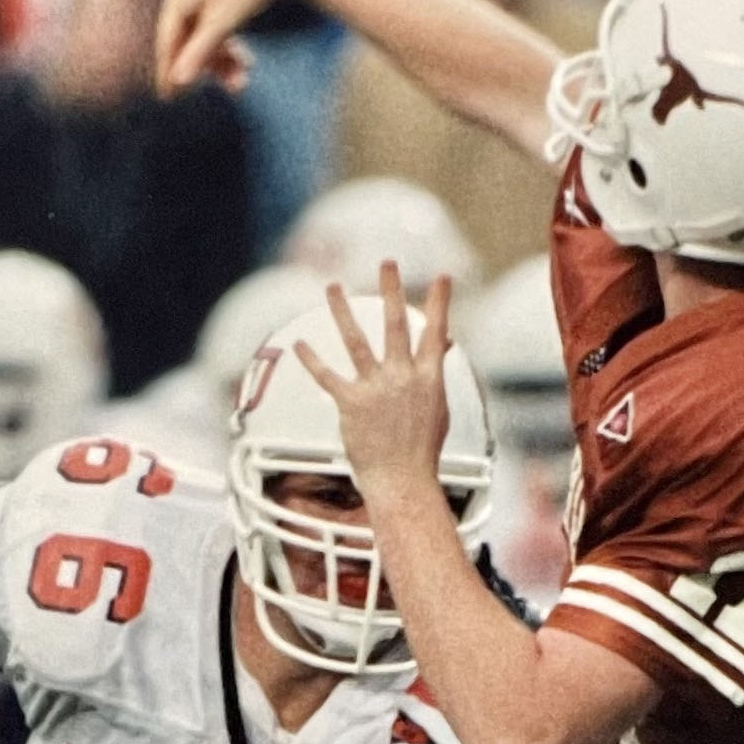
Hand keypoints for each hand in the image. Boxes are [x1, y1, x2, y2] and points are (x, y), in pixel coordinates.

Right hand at [156, 0, 314, 92]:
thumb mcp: (221, 26)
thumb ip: (198, 53)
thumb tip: (177, 81)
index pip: (167, 41)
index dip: (168, 71)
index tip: (168, 97)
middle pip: (188, 40)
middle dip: (209, 67)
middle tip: (229, 90)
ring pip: (205, 35)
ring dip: (223, 60)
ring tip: (244, 81)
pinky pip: (215, 25)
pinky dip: (228, 44)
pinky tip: (246, 62)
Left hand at [290, 263, 454, 502]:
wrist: (403, 482)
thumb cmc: (422, 452)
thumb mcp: (438, 409)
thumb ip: (435, 372)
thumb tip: (442, 345)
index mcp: (429, 378)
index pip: (437, 331)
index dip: (440, 303)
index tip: (443, 277)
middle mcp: (403, 377)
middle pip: (397, 324)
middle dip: (392, 290)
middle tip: (388, 262)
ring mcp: (376, 389)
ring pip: (356, 340)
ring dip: (343, 311)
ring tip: (333, 287)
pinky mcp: (351, 404)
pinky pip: (328, 376)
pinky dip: (312, 360)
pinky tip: (300, 343)